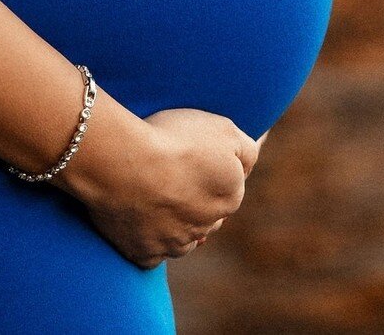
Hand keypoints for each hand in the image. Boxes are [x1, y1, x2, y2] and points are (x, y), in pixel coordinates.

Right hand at [55, 104, 264, 269]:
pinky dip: (147, 237)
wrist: (122, 163)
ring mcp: (175, 244)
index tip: (190, 151)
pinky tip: (137, 217)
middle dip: (196, 197)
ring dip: (173, 220)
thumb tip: (260, 148)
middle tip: (172, 171)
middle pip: (206, 213)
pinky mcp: (146, 255)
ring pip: (181, 234)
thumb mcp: (223, 128)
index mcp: (230, 196)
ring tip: (151, 190)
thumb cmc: (172, 139)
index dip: (210, 166)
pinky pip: (150, 250)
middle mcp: (208, 227)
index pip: (229, 184)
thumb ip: (247, 146)